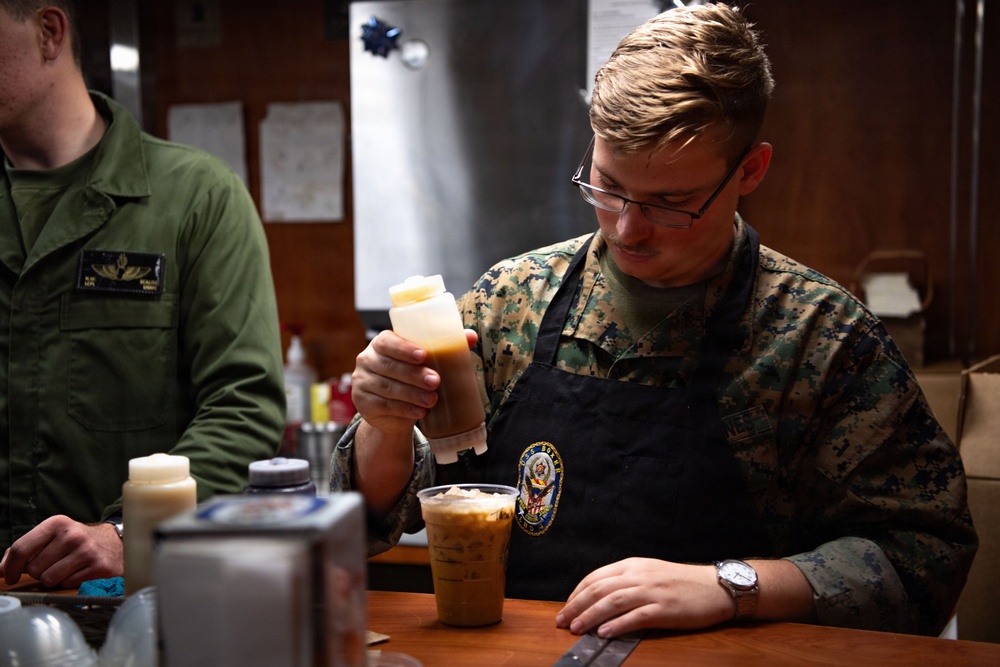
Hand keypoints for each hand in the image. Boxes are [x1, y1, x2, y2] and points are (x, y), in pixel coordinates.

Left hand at [0, 515, 122, 587]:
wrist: (115, 543)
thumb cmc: (77, 541)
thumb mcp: (53, 536)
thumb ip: (26, 549)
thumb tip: (0, 570)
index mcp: (57, 523)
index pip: (21, 548)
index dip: (10, 567)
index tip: (10, 577)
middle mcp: (72, 535)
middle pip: (34, 568)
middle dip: (39, 572)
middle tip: (52, 565)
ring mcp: (87, 551)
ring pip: (49, 579)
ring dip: (54, 578)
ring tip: (66, 568)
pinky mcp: (98, 567)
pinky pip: (68, 584)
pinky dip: (70, 582)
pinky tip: (79, 572)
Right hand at [351, 329, 477, 436]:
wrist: (393, 409)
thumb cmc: (411, 376)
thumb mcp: (426, 360)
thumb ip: (446, 346)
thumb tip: (471, 336)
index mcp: (381, 343)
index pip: (387, 341)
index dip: (403, 348)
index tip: (423, 355)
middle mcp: (366, 359)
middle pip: (389, 366)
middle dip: (414, 375)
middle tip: (435, 382)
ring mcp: (361, 381)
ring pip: (387, 388)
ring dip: (412, 394)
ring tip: (432, 400)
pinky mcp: (362, 402)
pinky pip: (383, 406)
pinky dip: (403, 409)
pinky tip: (419, 412)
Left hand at [555, 557, 733, 637]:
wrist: (715, 587)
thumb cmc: (681, 582)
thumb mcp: (649, 572)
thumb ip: (626, 581)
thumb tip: (598, 598)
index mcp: (633, 565)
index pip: (596, 577)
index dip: (577, 593)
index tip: (566, 607)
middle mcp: (639, 576)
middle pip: (599, 589)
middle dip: (577, 605)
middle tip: (562, 621)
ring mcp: (652, 592)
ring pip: (613, 602)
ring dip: (591, 616)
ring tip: (576, 628)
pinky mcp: (665, 609)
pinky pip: (636, 617)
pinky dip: (618, 624)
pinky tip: (605, 632)